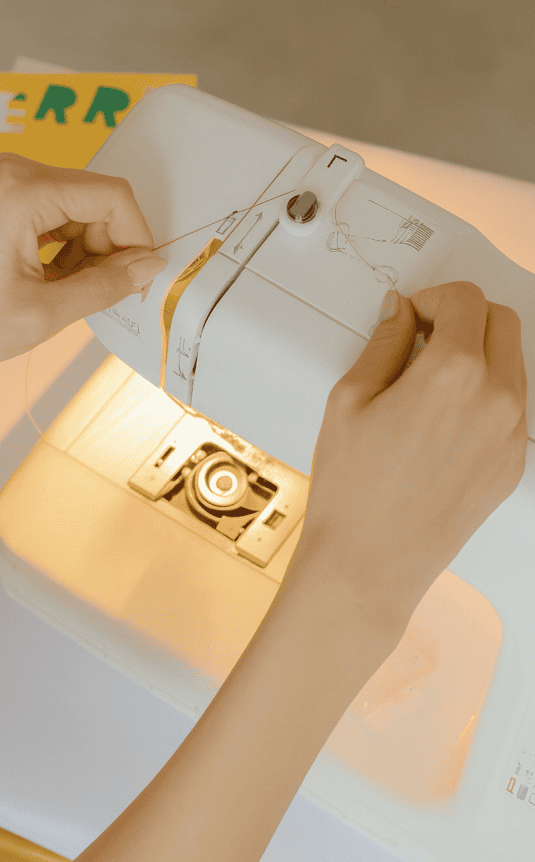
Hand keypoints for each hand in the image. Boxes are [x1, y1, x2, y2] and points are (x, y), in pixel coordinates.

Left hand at [0, 153, 167, 367]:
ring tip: (68, 291)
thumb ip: (106, 286)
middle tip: (102, 291)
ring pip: (80, 206)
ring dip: (88, 250)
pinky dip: (67, 246)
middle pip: (98, 198)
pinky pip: (57, 211)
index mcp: (24, 192)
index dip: (136, 238)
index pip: (113, 196)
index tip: (138, 277)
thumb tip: (149, 267)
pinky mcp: (2, 195)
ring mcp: (6, 181)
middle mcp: (15, 172)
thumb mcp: (45, 313)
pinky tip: (54, 279)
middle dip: (111, 247)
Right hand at [293, 280, 527, 623]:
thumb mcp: (350, 400)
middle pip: (501, 321)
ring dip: (478, 354)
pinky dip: (484, 395)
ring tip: (428, 385)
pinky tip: (441, 421)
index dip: (432, 298)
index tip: (412, 316)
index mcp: (454, 374)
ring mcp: (511, 435)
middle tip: (422, 339)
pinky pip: (511, 407)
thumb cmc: (353, 491)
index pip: (465, 300)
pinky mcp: (511, 465)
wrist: (370, 563)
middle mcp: (496, 400)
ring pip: (512, 363)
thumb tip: (400, 313)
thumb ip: (383, 344)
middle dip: (463, 317)